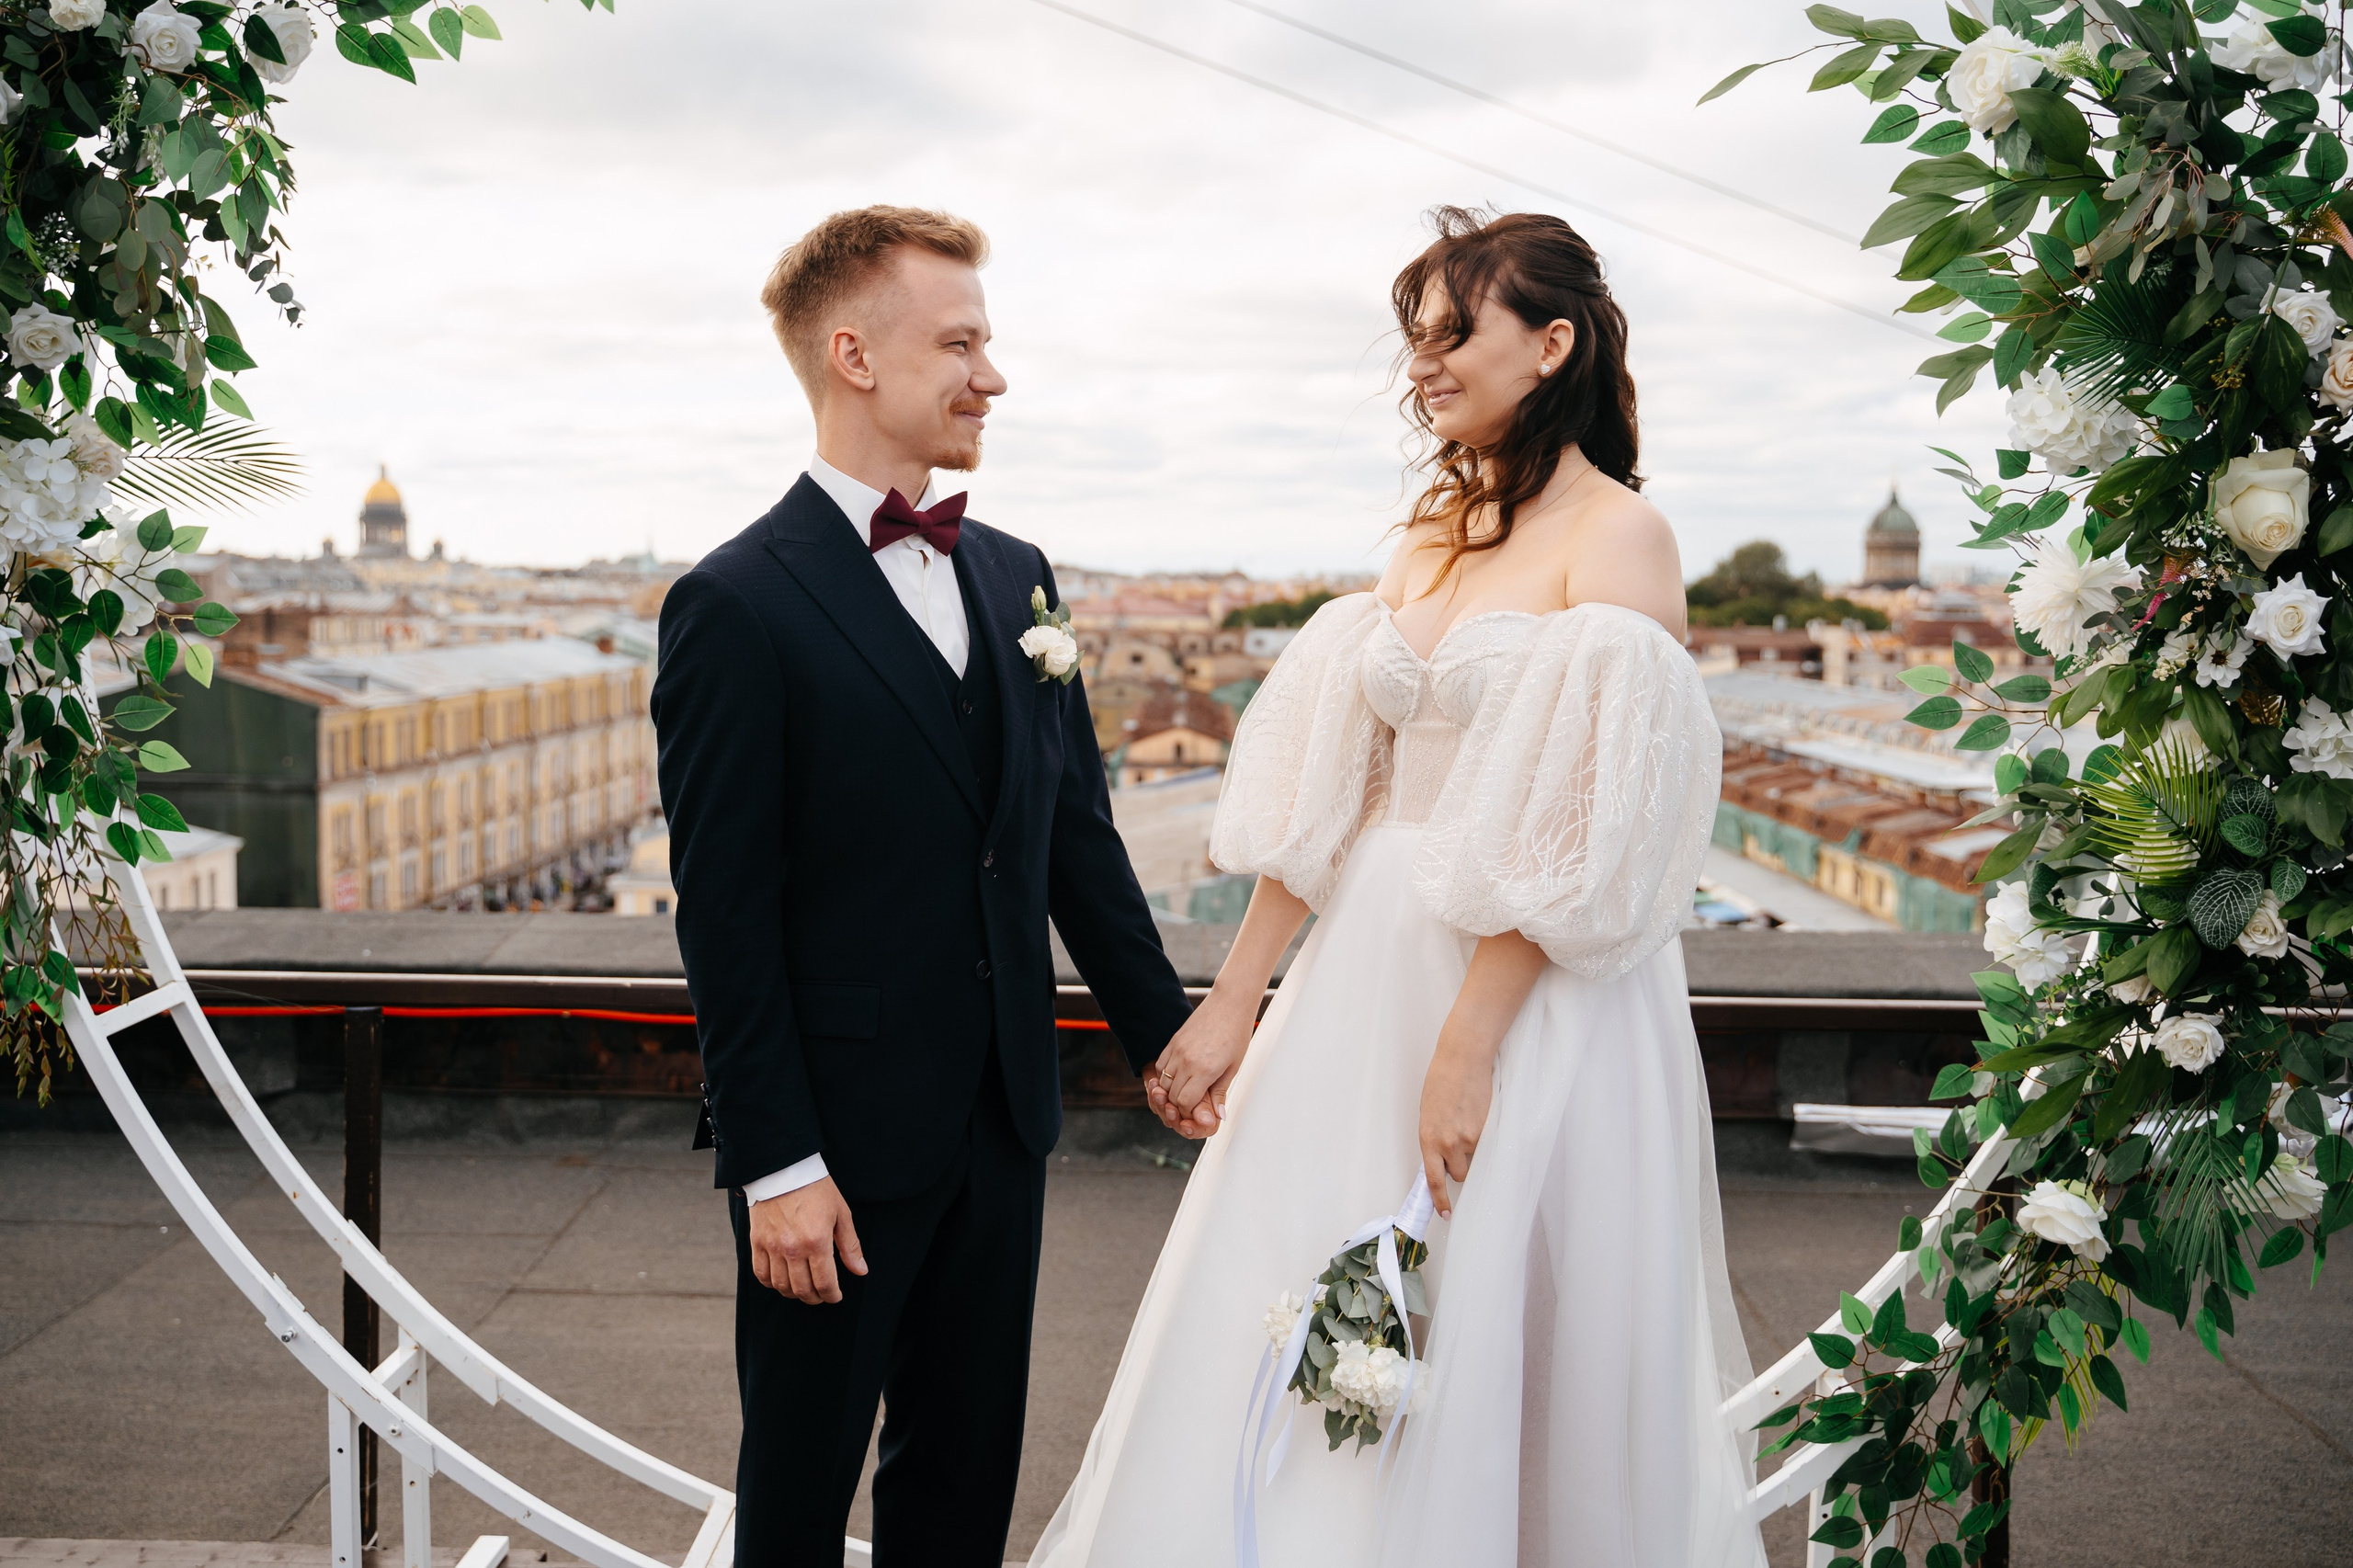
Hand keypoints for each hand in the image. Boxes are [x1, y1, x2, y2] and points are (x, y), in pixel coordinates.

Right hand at [747, 1176, 866, 1303]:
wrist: (783, 1169)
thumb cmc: (816, 1189)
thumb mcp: (841, 1214)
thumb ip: (850, 1246)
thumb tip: (860, 1270)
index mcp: (817, 1241)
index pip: (825, 1283)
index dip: (832, 1296)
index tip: (835, 1296)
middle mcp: (793, 1249)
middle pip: (803, 1290)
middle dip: (815, 1298)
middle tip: (821, 1294)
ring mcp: (772, 1247)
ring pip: (781, 1286)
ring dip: (794, 1293)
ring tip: (803, 1289)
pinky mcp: (756, 1243)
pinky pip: (761, 1274)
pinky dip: (771, 1283)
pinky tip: (782, 1280)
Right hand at [1148, 992, 1254, 1136]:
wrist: (1230, 1004)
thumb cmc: (1237, 1034)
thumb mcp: (1233, 1067)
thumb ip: (1220, 1092)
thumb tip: (1218, 1116)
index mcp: (1204, 1069)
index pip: (1184, 1102)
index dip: (1189, 1111)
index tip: (1197, 1111)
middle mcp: (1186, 1060)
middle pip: (1171, 1095)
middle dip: (1180, 1104)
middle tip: (1192, 1104)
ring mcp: (1177, 1050)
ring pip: (1163, 1081)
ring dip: (1172, 1090)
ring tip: (1186, 1090)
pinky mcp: (1173, 1041)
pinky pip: (1161, 1065)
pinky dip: (1166, 1075)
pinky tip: (1179, 1075)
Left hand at [1418, 1036, 1496, 1219]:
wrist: (1463, 1061)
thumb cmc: (1442, 1083)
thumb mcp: (1429, 1115)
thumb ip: (1435, 1140)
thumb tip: (1443, 1160)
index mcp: (1428, 1139)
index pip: (1434, 1181)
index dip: (1441, 1201)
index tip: (1446, 1213)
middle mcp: (1448, 1143)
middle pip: (1459, 1175)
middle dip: (1460, 1166)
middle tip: (1460, 1144)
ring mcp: (1470, 1138)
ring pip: (1475, 1160)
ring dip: (1474, 1151)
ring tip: (1470, 1124)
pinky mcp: (1488, 1131)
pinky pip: (1489, 1146)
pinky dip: (1486, 1138)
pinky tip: (1480, 1117)